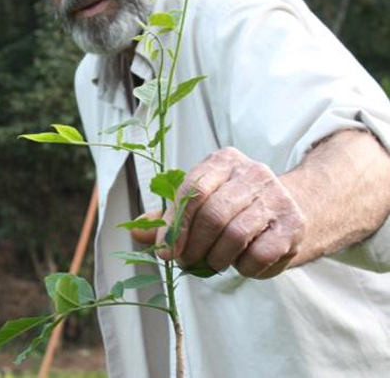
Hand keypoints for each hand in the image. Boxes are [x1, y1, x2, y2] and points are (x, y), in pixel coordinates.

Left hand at [134, 147, 305, 278]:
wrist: (295, 208)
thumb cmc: (236, 207)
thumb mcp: (201, 203)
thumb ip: (169, 217)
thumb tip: (134, 229)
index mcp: (224, 161)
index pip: (193, 190)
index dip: (175, 225)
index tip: (165, 251)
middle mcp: (253, 172)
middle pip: (212, 214)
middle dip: (193, 247)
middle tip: (187, 262)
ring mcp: (276, 196)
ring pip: (234, 236)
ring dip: (216, 259)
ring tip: (213, 262)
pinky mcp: (292, 224)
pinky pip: (258, 255)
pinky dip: (243, 268)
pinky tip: (242, 261)